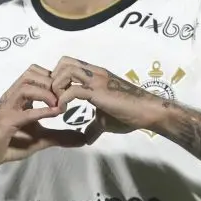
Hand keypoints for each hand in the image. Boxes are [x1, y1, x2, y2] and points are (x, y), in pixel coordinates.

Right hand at [0, 65, 89, 173]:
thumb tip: (82, 138)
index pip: (36, 73)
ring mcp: (8, 107)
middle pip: (32, 73)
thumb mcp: (41, 139)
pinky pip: (24, 112)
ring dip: (47, 93)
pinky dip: (41, 111)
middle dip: (52, 81)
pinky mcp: (6, 121)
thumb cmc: (11, 143)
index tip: (68, 89)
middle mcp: (12, 96)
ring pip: (26, 86)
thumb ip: (60, 136)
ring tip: (60, 105)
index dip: (54, 77)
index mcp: (20, 96)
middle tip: (66, 95)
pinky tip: (55, 113)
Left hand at [50, 56, 166, 141]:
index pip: (68, 64)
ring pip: (66, 71)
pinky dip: (63, 100)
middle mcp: (93, 73)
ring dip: (57, 87)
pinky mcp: (98, 91)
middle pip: (64, 62)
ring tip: (58, 104)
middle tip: (54, 98)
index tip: (56, 97)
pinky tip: (64, 111)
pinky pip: (73, 90)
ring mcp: (96, 80)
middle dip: (53, 79)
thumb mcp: (106, 120)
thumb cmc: (129, 114)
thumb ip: (94, 126)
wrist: (147, 112)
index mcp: (94, 75)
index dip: (57, 78)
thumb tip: (87, 138)